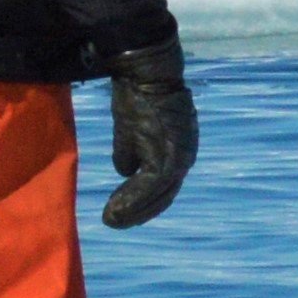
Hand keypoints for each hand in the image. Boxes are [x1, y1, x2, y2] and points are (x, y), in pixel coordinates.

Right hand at [100, 44, 196, 227]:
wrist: (146, 74)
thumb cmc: (139, 96)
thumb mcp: (132, 129)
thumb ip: (130, 151)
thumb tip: (124, 172)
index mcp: (180, 150)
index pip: (166, 186)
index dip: (146, 203)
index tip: (124, 214)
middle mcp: (185, 155)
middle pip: (165, 196)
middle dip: (140, 213)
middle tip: (115, 222)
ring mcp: (179, 155)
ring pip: (159, 194)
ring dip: (134, 211)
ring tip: (112, 220)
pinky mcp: (168, 152)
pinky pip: (152, 185)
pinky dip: (133, 200)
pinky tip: (115, 208)